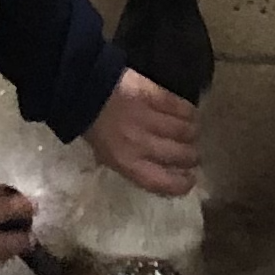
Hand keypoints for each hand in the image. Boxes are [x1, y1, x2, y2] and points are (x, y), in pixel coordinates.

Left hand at [83, 68, 201, 196]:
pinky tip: (189, 114)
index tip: (190, 179)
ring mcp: (151, 119)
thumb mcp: (106, 155)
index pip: (165, 182)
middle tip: (191, 152)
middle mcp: (143, 145)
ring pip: (187, 131)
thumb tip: (154, 169)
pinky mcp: (156, 95)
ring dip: (192, 133)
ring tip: (190, 132)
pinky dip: (189, 112)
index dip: (183, 184)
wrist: (83, 90)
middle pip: (183, 156)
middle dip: (192, 157)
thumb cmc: (92, 126)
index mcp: (128, 164)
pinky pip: (182, 108)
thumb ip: (131, 164)